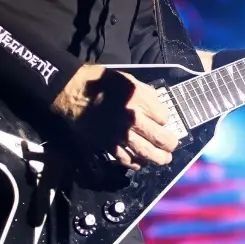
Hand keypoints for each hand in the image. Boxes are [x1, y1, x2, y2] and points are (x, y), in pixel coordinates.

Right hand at [52, 65, 179, 167]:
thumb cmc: (99, 82)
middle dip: (169, 144)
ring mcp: (120, 134)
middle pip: (160, 138)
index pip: (163, 117)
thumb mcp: (128, 80)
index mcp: (140, 100)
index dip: (164, 119)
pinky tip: (139, 164)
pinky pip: (124, 158)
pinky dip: (134, 163)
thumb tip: (157, 108)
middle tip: (172, 146)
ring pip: (145, 152)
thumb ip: (146, 94)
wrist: (72, 91)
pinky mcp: (107, 144)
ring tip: (164, 159)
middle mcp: (133, 119)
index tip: (161, 120)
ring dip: (157, 158)